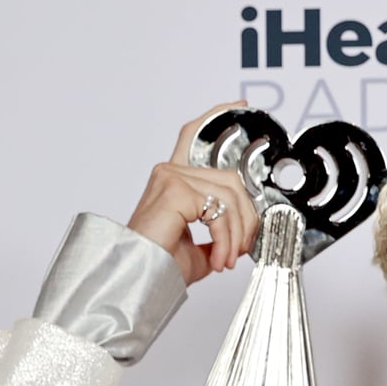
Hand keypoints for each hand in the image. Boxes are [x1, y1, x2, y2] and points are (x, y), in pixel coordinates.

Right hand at [125, 104, 261, 285]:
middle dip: (246, 218)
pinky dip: (226, 239)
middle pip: (231, 179)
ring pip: (230, 196)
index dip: (217, 115)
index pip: (194, 136)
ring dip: (237, 235)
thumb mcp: (201, 248)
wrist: (140, 279)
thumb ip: (220, 233)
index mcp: (173, 180)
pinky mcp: (174, 190)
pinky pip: (219, 211)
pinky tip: (217, 258)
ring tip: (226, 258)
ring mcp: (171, 177)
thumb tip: (242, 235)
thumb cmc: (160, 266)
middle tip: (239, 249)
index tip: (239, 106)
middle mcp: (170, 172)